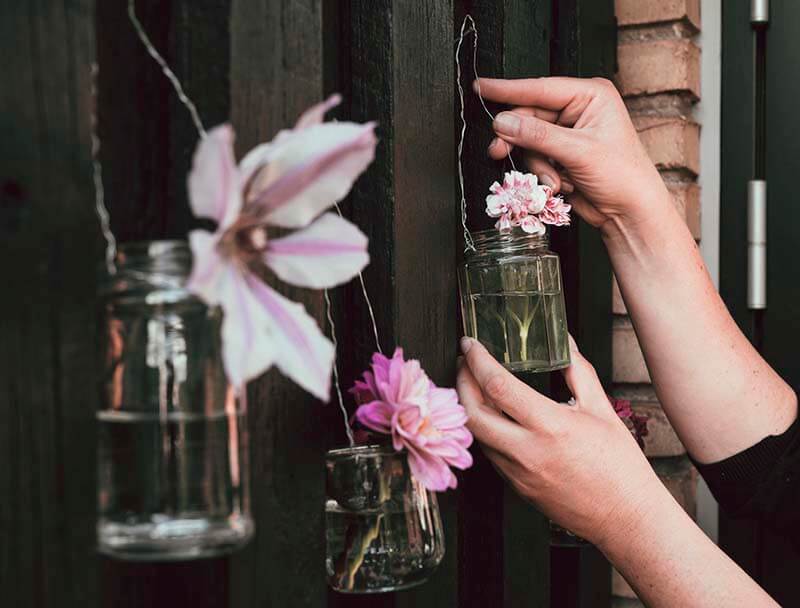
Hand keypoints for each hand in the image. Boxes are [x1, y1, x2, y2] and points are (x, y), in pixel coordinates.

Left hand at [457, 335, 662, 546]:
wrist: (625, 518)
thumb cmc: (619, 465)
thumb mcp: (602, 409)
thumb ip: (578, 371)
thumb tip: (565, 342)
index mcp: (550, 426)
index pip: (498, 386)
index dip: (477, 361)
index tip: (470, 344)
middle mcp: (528, 451)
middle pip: (472, 413)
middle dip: (461, 383)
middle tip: (464, 363)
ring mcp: (519, 473)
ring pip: (477, 435)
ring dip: (470, 407)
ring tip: (475, 385)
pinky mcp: (517, 487)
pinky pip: (491, 454)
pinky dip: (486, 430)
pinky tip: (494, 417)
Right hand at [477, 76, 670, 231]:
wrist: (630, 212)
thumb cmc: (623, 176)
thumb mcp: (578, 151)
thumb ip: (537, 135)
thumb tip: (503, 122)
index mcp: (590, 95)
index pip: (540, 88)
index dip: (508, 89)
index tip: (481, 87)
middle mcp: (578, 110)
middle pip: (529, 116)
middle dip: (520, 140)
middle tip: (499, 150)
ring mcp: (568, 133)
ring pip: (528, 140)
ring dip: (537, 164)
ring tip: (554, 179)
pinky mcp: (561, 154)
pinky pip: (535, 157)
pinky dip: (543, 173)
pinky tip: (561, 183)